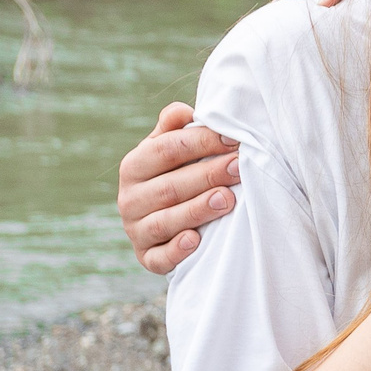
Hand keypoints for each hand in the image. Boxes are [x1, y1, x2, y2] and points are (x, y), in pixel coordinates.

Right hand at [117, 103, 241, 274]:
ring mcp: (136, 231)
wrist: (166, 221)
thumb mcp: (170, 150)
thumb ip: (175, 130)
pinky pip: (159, 258)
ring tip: (228, 199)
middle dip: (208, 175)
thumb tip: (183, 111)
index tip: (234, 139)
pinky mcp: (147, 258)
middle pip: (169, 186)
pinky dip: (177, 251)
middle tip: (241, 166)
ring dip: (197, 210)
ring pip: (165, 221)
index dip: (200, 142)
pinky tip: (196, 241)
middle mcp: (129, 199)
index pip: (165, 150)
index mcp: (134, 167)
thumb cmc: (175, 175)